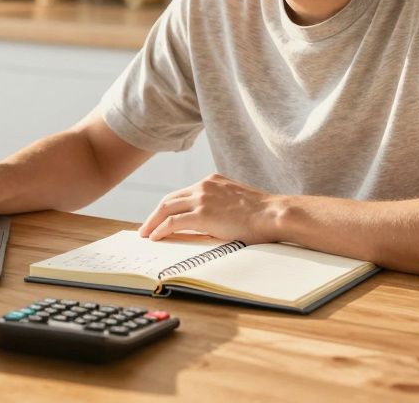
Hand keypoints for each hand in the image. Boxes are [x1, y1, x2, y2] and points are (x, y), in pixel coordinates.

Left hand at [138, 173, 281, 243]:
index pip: (183, 193)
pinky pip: (173, 222)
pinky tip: (156, 237)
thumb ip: (220, 205)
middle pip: (169, 199)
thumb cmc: (262, 214)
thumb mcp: (237, 202)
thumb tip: (210, 222)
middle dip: (155, 214)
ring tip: (145, 235)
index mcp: (212, 181)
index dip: (169, 206)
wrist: (273, 214)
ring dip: (152, 222)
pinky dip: (161, 230)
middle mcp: (203, 185)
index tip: (160, 217)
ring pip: (166, 208)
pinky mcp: (201, 214)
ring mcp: (202, 198)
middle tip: (146, 227)